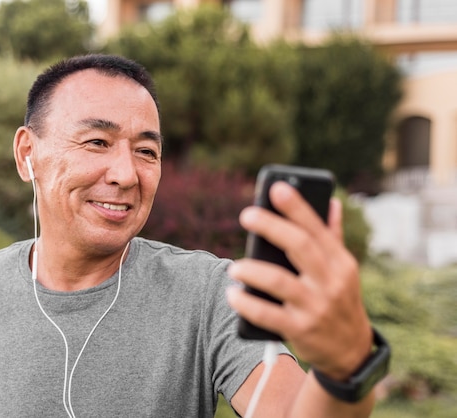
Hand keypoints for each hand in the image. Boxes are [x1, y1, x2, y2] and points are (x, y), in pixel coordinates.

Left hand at [226, 181, 372, 379]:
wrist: (351, 351)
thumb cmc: (339, 299)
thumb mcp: (344, 270)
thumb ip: (334, 236)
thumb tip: (332, 201)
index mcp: (341, 262)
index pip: (317, 228)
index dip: (297, 207)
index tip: (276, 188)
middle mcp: (331, 282)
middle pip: (299, 246)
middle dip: (271, 227)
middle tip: (246, 215)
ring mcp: (316, 306)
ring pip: (280, 281)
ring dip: (252, 270)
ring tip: (234, 267)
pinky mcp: (300, 329)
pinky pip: (268, 314)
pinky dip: (247, 303)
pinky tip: (233, 294)